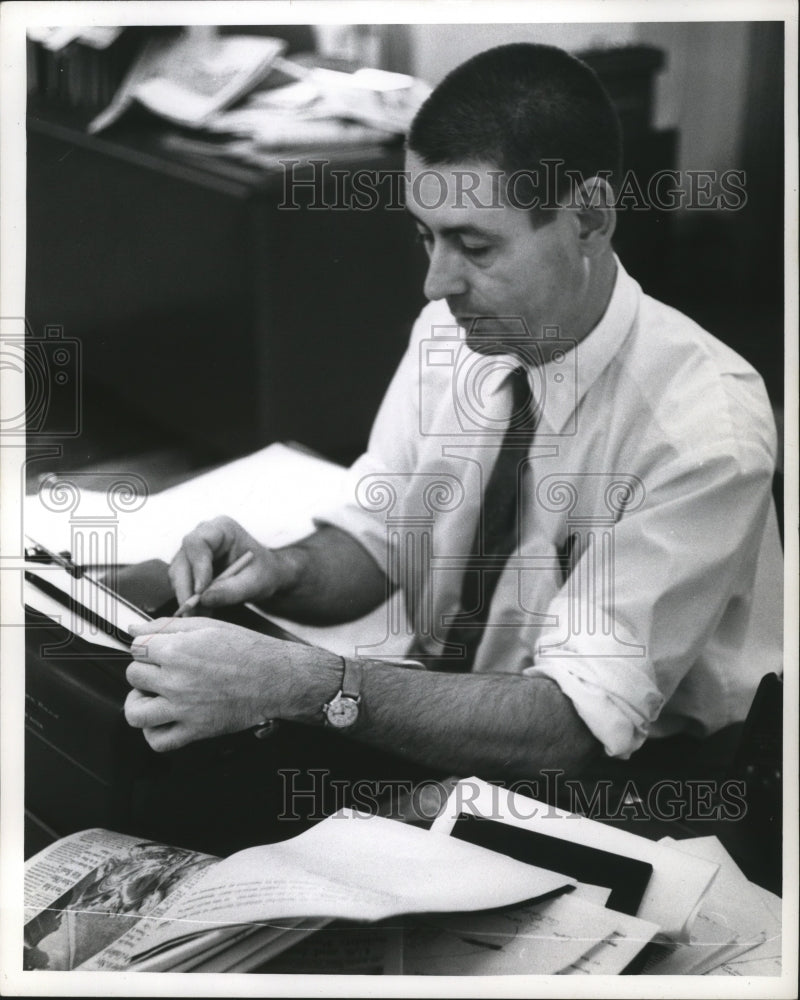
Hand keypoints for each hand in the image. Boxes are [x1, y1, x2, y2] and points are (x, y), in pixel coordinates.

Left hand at [124, 617, 341, 751]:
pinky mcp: (195, 731)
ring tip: (153, 695)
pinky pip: (158, 741)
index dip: (147, 646)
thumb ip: (167, 625)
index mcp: (178, 650)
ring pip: (135, 712)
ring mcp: (183, 709)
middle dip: (146, 669)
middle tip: (164, 669)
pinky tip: (163, 719)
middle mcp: (176, 681)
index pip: (136, 648)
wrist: (276, 678)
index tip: (157, 649)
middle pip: (134, 675)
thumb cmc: (248, 651)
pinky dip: (153, 733)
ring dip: (139, 702)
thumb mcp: (209, 626)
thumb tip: (134, 627)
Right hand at [169, 516, 286, 610]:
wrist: (263, 575)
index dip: (197, 567)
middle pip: (182, 560)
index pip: (198, 542)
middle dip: (186, 589)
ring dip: (186, 598)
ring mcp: (193, 551)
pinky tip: (200, 614)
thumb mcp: (255, 583)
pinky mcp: (188, 567)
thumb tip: (203, 599)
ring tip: (200, 617)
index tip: (201, 591)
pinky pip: (180, 584)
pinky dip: (188, 600)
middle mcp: (202, 536)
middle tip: (193, 614)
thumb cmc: (263, 573)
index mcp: (222, 528)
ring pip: (177, 575)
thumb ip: (232, 590)